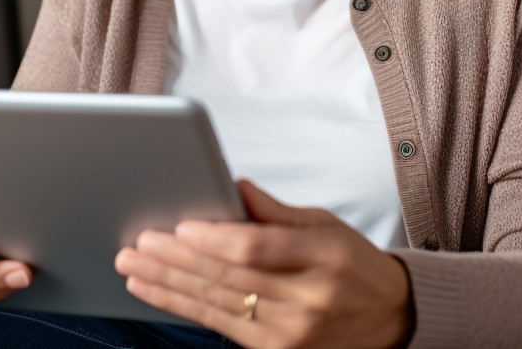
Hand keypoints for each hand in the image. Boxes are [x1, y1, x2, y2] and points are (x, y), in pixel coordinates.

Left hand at [115, 180, 413, 348]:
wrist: (388, 317)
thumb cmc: (352, 264)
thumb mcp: (327, 226)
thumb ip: (278, 211)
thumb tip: (236, 186)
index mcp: (325, 257)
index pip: (259, 247)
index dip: (215, 238)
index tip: (179, 225)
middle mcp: (309, 300)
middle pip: (231, 277)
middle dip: (178, 260)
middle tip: (140, 243)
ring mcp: (292, 333)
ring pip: (218, 304)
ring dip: (169, 284)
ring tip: (134, 266)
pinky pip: (221, 327)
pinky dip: (184, 308)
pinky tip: (157, 292)